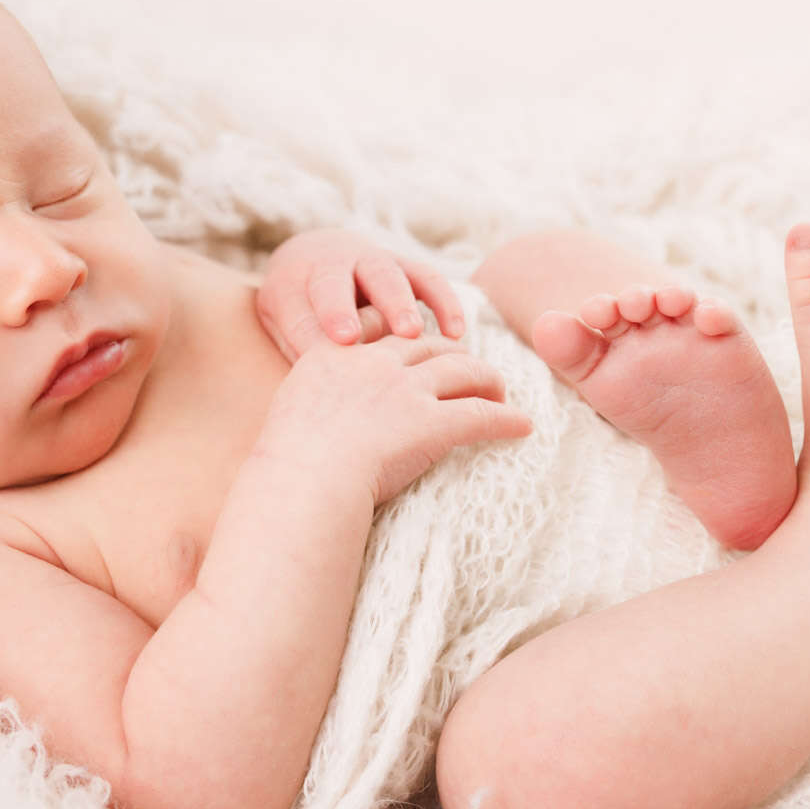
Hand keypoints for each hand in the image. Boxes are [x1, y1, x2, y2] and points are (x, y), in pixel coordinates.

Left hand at [255, 229, 465, 363]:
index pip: (297, 312)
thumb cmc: (300, 310)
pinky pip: (426, 278)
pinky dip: (442, 301)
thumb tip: (318, 391)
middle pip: (335, 284)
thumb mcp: (284, 325)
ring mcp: (369, 263)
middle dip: (343, 309)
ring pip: (384, 276)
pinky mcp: (403, 266)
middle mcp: (330, 267)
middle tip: (353, 338)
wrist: (316, 257)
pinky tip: (455, 332)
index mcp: (291, 285)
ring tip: (412, 334)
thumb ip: (300, 351)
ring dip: (398, 304)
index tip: (331, 348)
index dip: (310, 330)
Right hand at [256, 332, 533, 507]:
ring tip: (500, 392)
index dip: (405, 337)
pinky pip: (481, 415)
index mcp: (336, 354)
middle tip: (469, 371)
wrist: (303, 480)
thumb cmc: (287, 462)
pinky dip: (506, 419)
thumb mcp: (291, 412)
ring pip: (463, 370)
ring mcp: (407, 391)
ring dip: (487, 379)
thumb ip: (314, 400)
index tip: (418, 346)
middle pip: (429, 345)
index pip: (380, 328)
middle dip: (455, 354)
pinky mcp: (433, 422)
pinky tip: (521, 426)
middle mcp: (375, 363)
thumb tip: (324, 417)